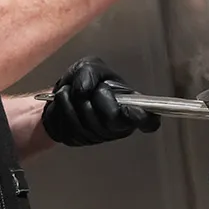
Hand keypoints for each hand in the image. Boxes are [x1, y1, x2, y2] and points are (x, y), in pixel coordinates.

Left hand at [40, 57, 160, 146]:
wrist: (62, 92)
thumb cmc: (85, 80)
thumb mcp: (90, 66)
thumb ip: (90, 73)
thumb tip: (85, 91)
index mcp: (130, 107)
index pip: (147, 120)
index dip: (141, 117)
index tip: (132, 110)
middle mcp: (119, 127)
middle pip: (112, 117)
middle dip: (95, 97)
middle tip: (87, 89)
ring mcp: (98, 137)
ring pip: (85, 122)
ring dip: (70, 100)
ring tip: (70, 91)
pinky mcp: (77, 141)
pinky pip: (67, 127)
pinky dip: (60, 109)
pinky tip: (64, 103)